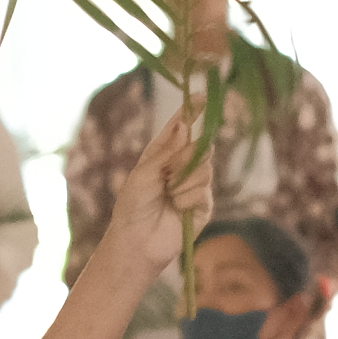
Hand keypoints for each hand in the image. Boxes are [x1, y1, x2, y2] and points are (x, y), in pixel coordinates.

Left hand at [98, 104, 206, 257]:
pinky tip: (177, 208)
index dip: (192, 112)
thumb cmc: (132, 206)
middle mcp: (181, 165)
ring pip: (205, 168)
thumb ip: (167, 151)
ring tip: (168, 195)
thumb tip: (184, 124)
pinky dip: (188, 198)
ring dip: (184, 181)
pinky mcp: (203, 203)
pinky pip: (204, 190)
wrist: (137, 242)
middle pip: (201, 145)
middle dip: (186, 156)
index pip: (182, 127)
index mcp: (162, 153)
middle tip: (168, 173)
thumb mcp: (144, 174)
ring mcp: (194, 184)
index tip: (202, 96)